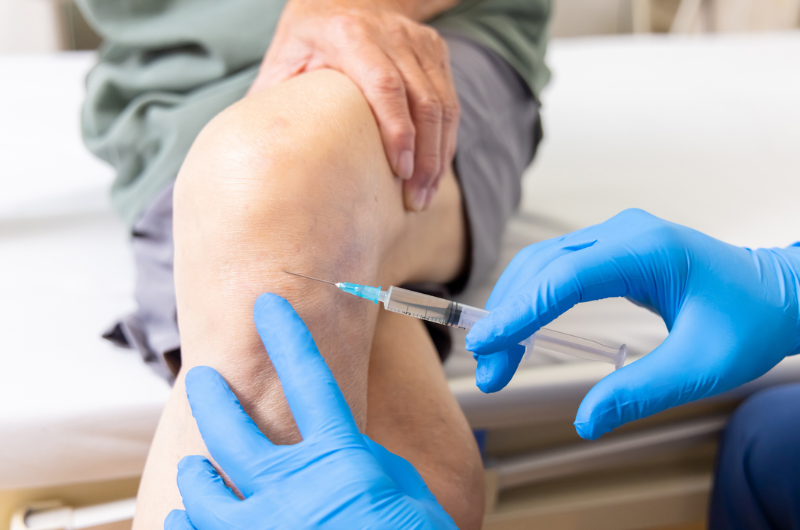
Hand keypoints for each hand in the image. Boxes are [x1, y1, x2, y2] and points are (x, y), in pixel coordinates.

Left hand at [164, 293, 455, 529]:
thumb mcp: (407, 493)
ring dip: (195, 471)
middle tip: (201, 380)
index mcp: (341, 460)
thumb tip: (346, 445)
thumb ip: (368, 461)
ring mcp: (261, 527)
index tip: (268, 306)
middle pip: (232, 425)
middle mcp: (292, 487)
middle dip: (211, 395)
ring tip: (193, 465)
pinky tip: (186, 518)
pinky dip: (187, 522)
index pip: (309, 379)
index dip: (288, 336)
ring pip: (200, 485)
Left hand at [249, 0, 459, 211]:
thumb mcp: (282, 64)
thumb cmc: (304, 44)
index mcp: (347, 34)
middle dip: (425, 156)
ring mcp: (417, 40)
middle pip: (422, 100)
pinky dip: (445, 141)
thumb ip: (275, 105)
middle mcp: (389, 33)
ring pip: (443, 104)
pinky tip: (434, 172)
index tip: (400, 171)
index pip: (384, 84)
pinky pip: (450, 101)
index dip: (397, 130)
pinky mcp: (435, 50)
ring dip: (439, 155)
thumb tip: (261, 160)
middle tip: (415, 200)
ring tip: (425, 195)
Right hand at [465, 208, 799, 438]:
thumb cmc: (750, 322)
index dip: (520, 310)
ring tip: (498, 355)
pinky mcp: (612, 250)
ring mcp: (617, 237)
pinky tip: (522, 329)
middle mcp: (625, 233)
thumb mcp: (701, 368)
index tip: (487, 344)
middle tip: (489, 365)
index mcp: (648, 251)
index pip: (565, 277)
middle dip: (508, 315)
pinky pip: (558, 268)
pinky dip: (533, 298)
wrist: (779, 294)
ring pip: (543, 264)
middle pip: (543, 267)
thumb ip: (640, 392)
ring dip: (515, 306)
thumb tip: (585, 421)